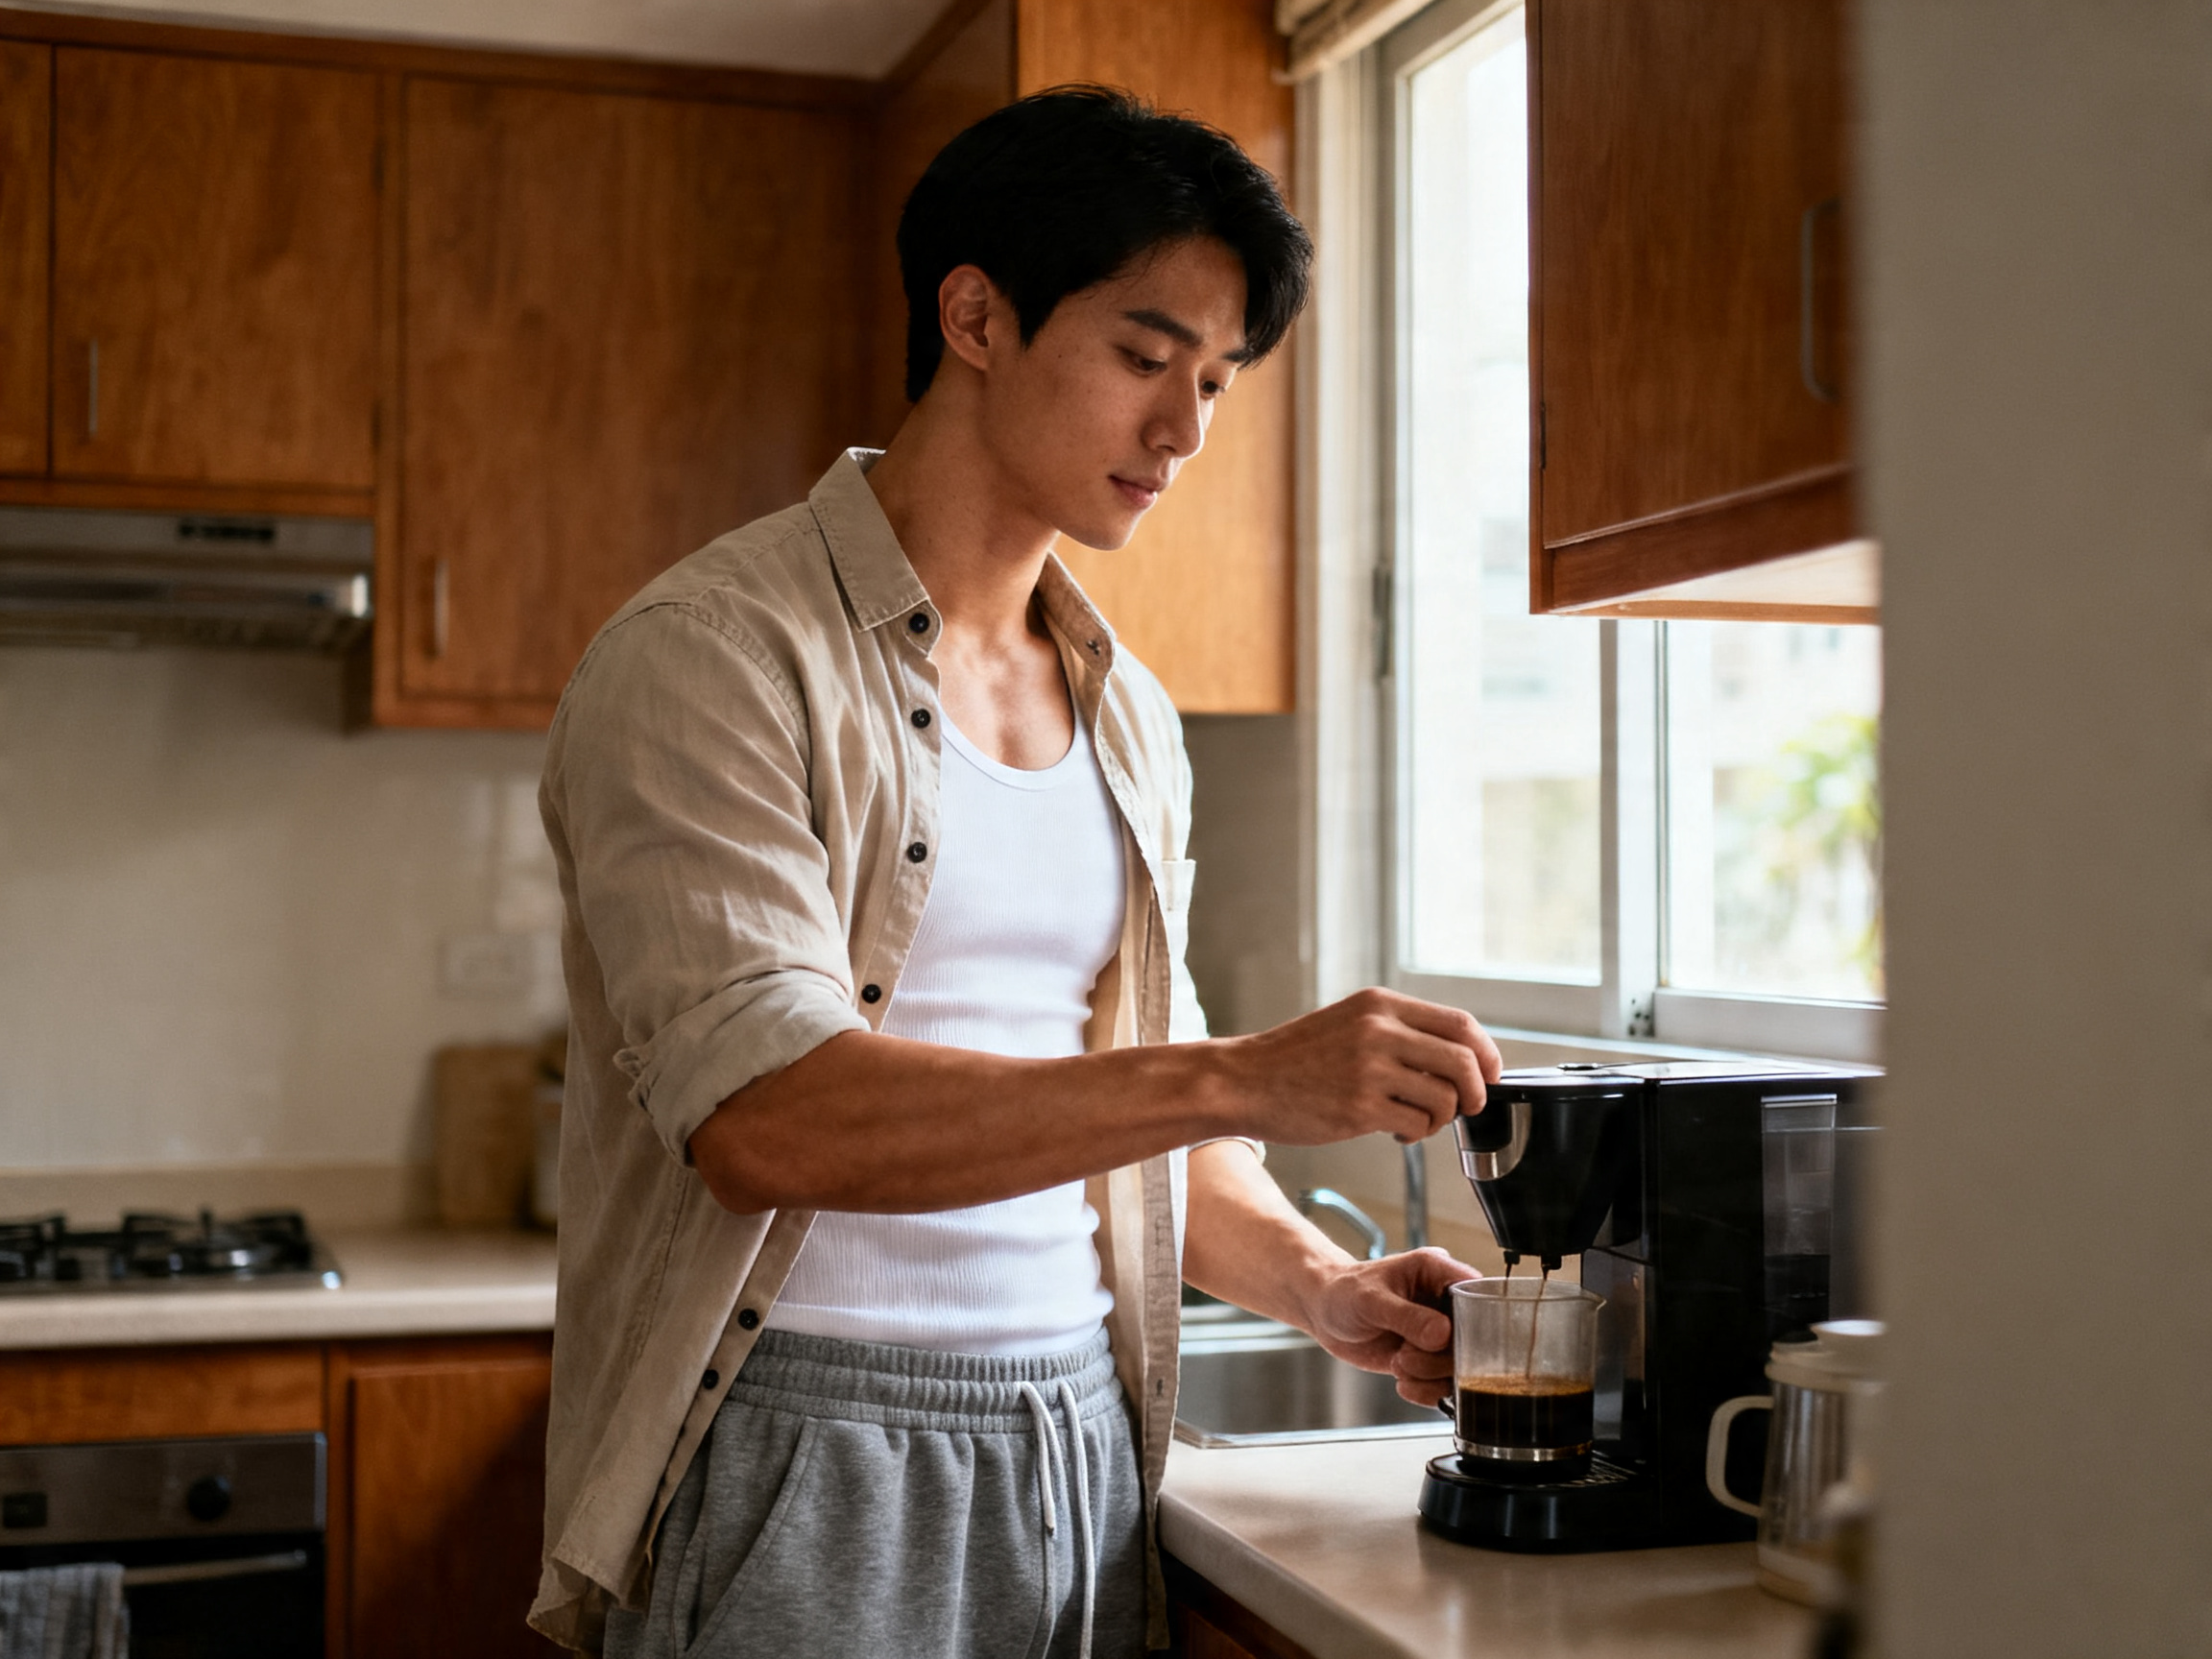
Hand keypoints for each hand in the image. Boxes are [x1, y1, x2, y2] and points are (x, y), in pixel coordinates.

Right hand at [1218, 989, 1502, 1145]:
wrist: (1243, 1080)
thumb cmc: (1297, 1058)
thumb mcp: (1351, 1024)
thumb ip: (1399, 1032)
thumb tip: (1462, 1059)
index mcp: (1380, 1005)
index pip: (1460, 1025)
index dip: (1487, 1054)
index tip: (1489, 1075)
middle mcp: (1378, 1030)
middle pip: (1464, 1062)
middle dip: (1476, 1091)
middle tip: (1466, 1107)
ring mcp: (1369, 1069)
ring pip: (1444, 1098)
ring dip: (1441, 1118)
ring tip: (1415, 1119)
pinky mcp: (1359, 1107)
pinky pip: (1417, 1124)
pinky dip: (1416, 1132)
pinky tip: (1396, 1129)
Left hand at [1303, 1247, 1479, 1407]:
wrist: (1323, 1311)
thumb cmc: (1343, 1291)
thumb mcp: (1371, 1299)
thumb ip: (1407, 1317)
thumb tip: (1442, 1334)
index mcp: (1436, 1273)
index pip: (1477, 1295)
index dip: (1473, 1322)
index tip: (1448, 1340)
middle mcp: (1442, 1304)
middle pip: (1471, 1339)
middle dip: (1439, 1357)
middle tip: (1407, 1355)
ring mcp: (1437, 1334)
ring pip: (1459, 1366)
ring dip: (1430, 1375)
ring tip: (1399, 1363)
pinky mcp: (1428, 1359)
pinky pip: (1443, 1384)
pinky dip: (1426, 1391)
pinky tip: (1403, 1382)